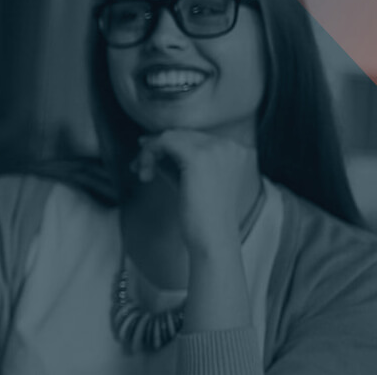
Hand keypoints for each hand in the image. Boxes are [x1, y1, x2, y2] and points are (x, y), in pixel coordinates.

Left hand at [131, 130, 261, 252]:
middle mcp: (230, 145)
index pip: (196, 138)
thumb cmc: (201, 218)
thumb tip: (148, 142)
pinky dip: (148, 155)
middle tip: (139, 167)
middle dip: (157, 148)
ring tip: (143, 174)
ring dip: (150, 153)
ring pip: (171, 136)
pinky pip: (163, 142)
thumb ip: (175, 162)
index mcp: (237, 151)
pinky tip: (145, 175)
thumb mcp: (189, 182)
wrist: (213, 240)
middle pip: (183, 135)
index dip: (170, 147)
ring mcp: (217, 148)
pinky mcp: (198, 155)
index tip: (149, 160)